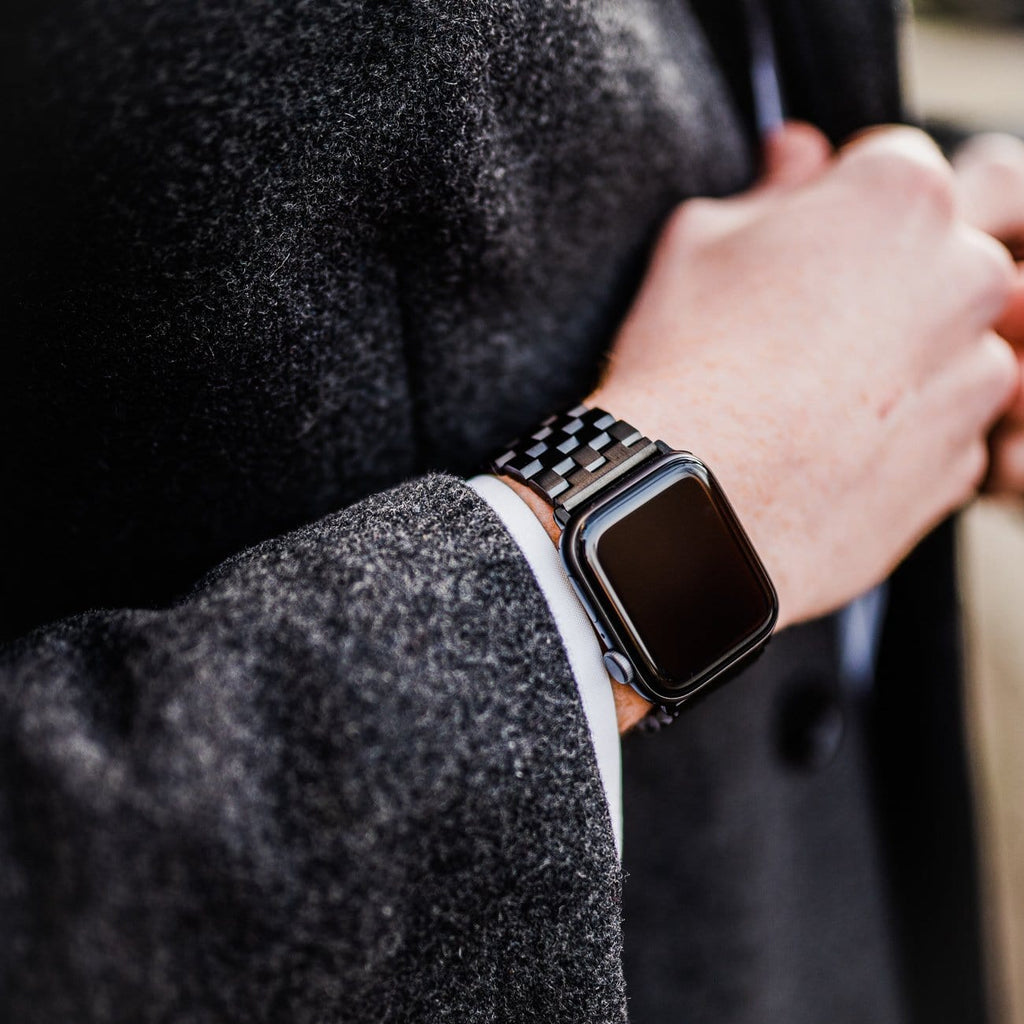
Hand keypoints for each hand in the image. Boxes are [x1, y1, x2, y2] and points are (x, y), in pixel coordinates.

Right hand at [591, 122, 1017, 630]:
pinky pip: (944, 424)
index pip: (898, 164)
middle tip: (816, 318)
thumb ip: (767, 188)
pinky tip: (829, 446)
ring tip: (815, 396)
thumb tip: (799, 151)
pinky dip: (902, 428)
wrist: (689, 506)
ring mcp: (976, 374)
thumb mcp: (696, 244)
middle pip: (945, 251)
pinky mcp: (964, 459)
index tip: (804, 244)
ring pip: (953, 343)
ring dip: (905, 356)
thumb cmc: (685, 366)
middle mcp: (966, 275)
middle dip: (893, 272)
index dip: (842, 203)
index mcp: (901, 198)